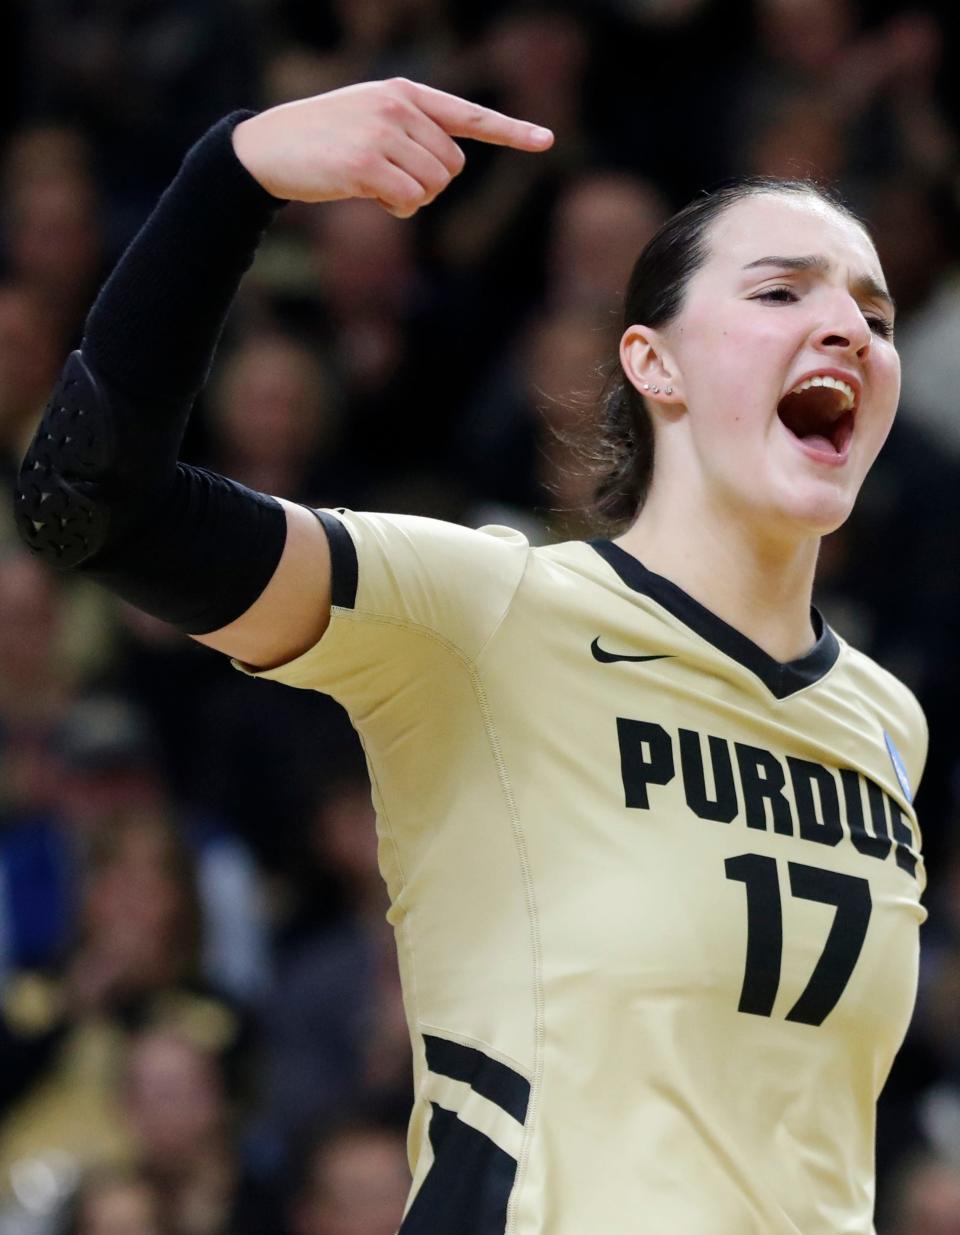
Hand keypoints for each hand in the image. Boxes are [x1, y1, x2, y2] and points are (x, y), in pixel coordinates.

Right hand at [232, 77, 553, 217]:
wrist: (267, 147)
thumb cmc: (321, 140)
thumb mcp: (369, 120)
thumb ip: (412, 133)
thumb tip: (446, 171)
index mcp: (404, 93)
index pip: (468, 114)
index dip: (510, 130)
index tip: (546, 140)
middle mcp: (397, 107)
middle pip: (452, 166)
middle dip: (429, 185)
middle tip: (391, 181)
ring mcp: (381, 134)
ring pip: (433, 187)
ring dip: (412, 200)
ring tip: (376, 186)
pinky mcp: (365, 164)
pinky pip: (409, 202)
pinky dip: (396, 209)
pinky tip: (370, 198)